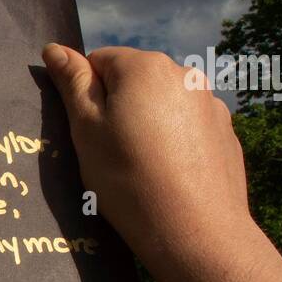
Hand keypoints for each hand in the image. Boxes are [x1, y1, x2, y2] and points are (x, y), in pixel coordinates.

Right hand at [41, 44, 255, 279]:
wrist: (196, 232)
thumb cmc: (128, 180)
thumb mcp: (86, 131)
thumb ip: (72, 84)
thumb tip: (55, 49)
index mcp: (145, 66)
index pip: (99, 60)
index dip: (86, 95)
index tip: (88, 132)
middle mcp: (184, 74)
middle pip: (134, 80)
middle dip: (118, 106)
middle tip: (110, 153)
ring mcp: (210, 103)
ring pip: (162, 104)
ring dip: (147, 123)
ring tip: (141, 168)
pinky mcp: (226, 132)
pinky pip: (187, 127)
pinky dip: (174, 142)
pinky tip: (169, 176)